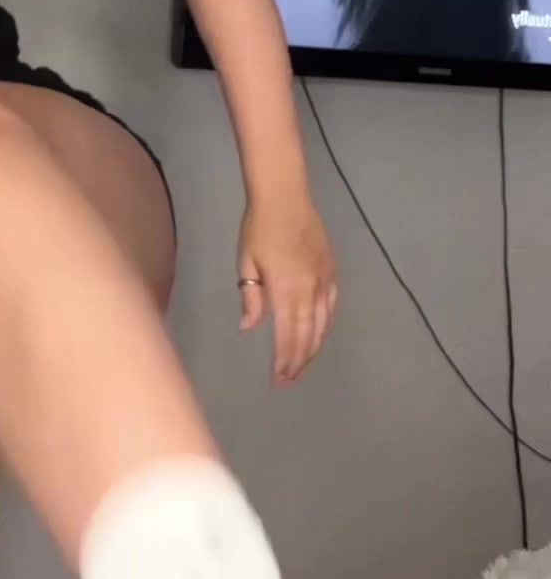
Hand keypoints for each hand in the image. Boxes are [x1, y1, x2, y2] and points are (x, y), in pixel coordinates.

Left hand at [237, 192, 337, 384]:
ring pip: (322, 323)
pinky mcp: (331, 271)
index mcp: (286, 288)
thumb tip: (250, 327)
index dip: (284, 358)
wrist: (285, 197)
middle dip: (298, 360)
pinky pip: (331, 306)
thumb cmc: (258, 229)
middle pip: (307, 333)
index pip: (287, 333)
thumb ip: (251, 296)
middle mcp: (309, 289)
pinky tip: (318, 335)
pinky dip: (325, 325)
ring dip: (312, 347)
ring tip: (302, 366)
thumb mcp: (247, 262)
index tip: (278, 378)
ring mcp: (324, 280)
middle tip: (288, 381)